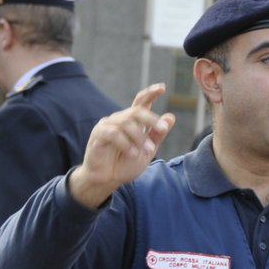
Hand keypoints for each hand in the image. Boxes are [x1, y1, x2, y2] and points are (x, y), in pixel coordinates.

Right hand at [69, 84, 174, 208]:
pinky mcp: (98, 135)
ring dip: (139, 137)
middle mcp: (119, 120)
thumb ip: (157, 135)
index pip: (141, 102)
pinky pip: (113, 134)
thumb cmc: (125, 164)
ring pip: (126, 122)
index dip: (150, 93)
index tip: (162, 88)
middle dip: (151, 120)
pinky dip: (125, 143)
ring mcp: (107, 126)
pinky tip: (132, 153)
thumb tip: (171, 117)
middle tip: (162, 130)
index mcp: (132, 122)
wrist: (107, 180)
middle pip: (136, 111)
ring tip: (147, 150)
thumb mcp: (147, 151)